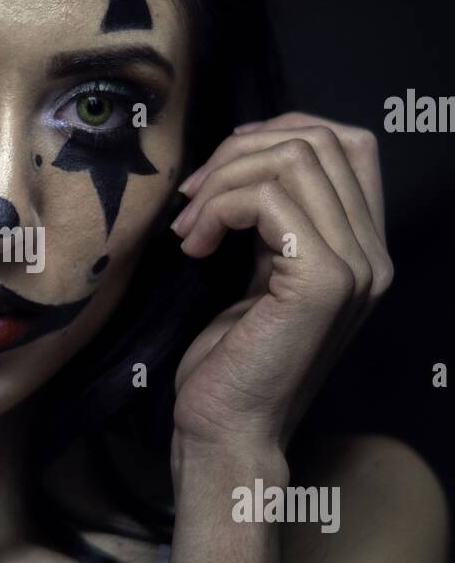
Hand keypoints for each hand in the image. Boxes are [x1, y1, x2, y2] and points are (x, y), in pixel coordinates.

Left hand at [169, 112, 393, 452]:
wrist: (229, 430)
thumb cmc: (234, 359)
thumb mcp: (262, 273)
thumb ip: (275, 220)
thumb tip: (247, 157)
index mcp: (364, 250)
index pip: (349, 143)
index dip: (282, 132)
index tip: (224, 169)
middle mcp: (373, 256)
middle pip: (319, 140)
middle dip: (240, 151)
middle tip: (192, 197)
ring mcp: (355, 268)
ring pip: (292, 160)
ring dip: (223, 181)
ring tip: (188, 227)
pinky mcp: (321, 282)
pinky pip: (269, 198)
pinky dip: (219, 206)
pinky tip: (194, 245)